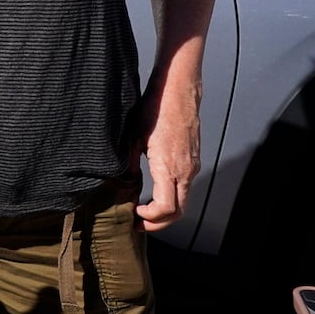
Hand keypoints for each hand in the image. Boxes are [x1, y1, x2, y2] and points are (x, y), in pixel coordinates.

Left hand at [133, 75, 200, 231]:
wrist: (177, 90)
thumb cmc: (155, 109)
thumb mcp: (133, 137)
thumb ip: (128, 163)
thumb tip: (121, 182)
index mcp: (168, 167)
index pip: (166, 208)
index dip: (150, 219)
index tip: (135, 213)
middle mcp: (185, 171)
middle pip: (178, 212)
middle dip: (159, 223)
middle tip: (139, 224)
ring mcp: (192, 166)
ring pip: (183, 201)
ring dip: (166, 212)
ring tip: (144, 211)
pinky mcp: (193, 160)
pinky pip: (185, 187)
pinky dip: (172, 198)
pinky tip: (155, 192)